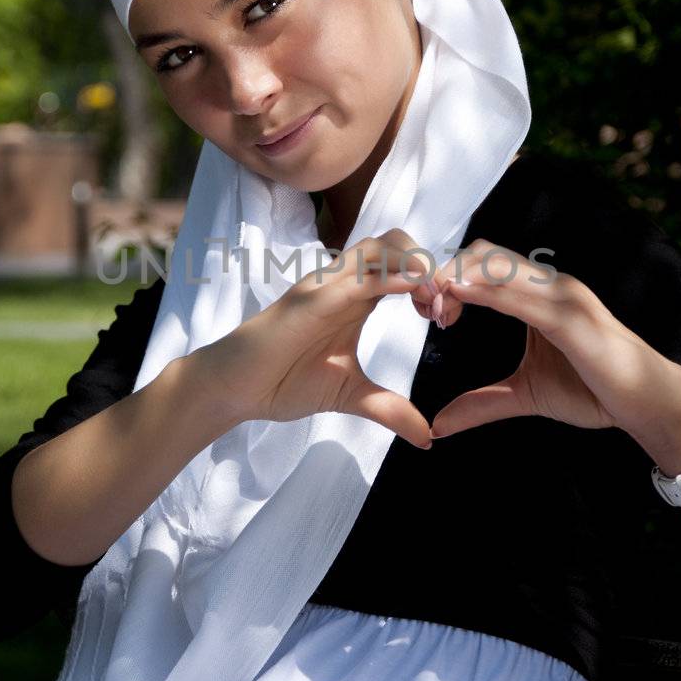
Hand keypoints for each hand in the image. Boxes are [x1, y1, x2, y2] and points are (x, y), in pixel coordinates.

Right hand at [194, 228, 437, 447]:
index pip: (403, 265)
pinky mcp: (311, 299)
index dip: (432, 282)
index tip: (445, 317)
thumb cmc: (284, 382)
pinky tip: (412, 291)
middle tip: (442, 306)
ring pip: (378, 247)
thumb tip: (428, 438)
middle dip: (429, 264)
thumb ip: (390, 409)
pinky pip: (355, 276)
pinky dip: (389, 276)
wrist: (235, 389)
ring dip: (415, 263)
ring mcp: (326, 287)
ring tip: (432, 299)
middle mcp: (343, 284)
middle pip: (396, 241)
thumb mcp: (350, 396)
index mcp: (357, 298)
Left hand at [411, 238, 680, 452]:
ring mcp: (564, 297)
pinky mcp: (573, 318)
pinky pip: (524, 297)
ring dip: (459, 278)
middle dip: (446, 274)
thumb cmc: (595, 392)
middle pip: (484, 254)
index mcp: (539, 294)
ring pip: (500, 266)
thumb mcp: (525, 395)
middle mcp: (550, 285)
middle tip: (426, 311)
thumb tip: (438, 425)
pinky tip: (460, 294)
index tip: (428, 311)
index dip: (449, 278)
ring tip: (433, 304)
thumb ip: (483, 403)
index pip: (483, 264)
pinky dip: (489, 291)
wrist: (646, 405)